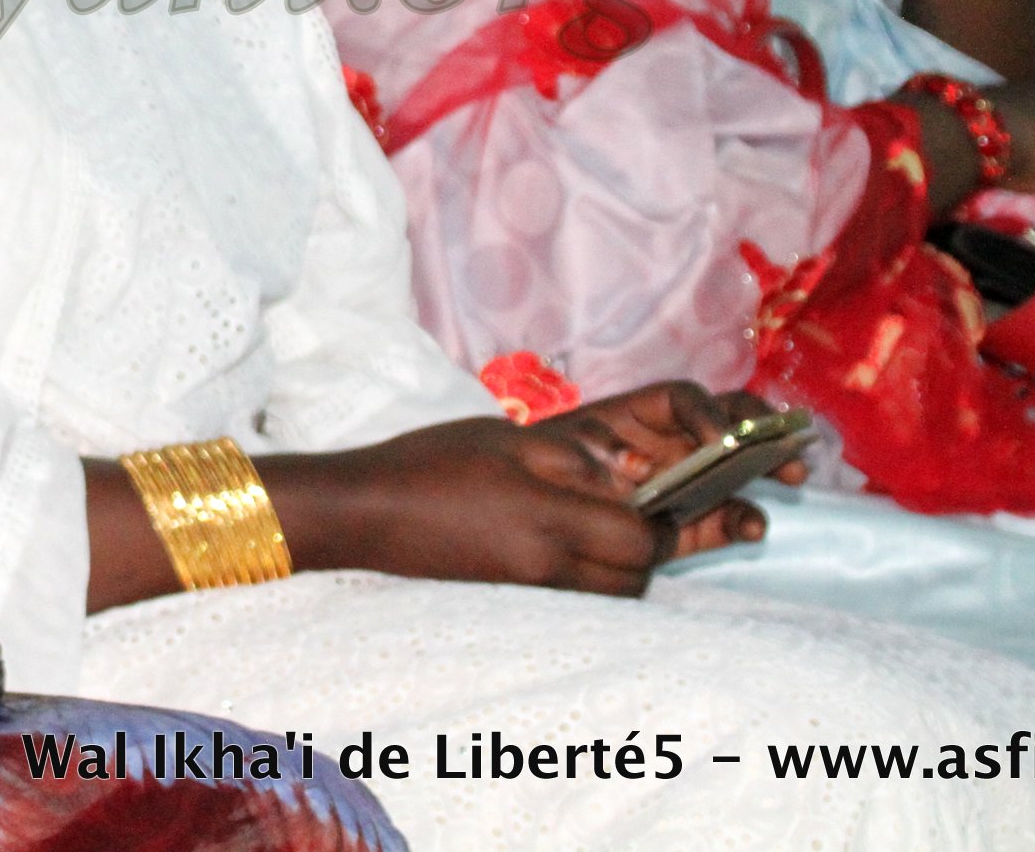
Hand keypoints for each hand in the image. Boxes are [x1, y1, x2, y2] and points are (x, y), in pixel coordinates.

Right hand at [269, 410, 665, 596]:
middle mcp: (548, 567)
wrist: (368, 511)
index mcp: (551, 521)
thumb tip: (630, 469)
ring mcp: (530, 589)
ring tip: (603, 524)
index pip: (642, 541)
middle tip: (639, 511)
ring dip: (622, 566)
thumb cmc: (433, 462)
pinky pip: (576, 594)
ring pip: (609, 594)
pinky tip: (566, 537)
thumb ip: (574, 456)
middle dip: (649, 550)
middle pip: (635, 581)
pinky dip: (588, 573)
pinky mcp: (514, 596)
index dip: (665, 521)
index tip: (666, 493)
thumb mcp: (507, 439)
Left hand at [544, 382, 797, 558]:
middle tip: (787, 449)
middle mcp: (668, 442)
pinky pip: (723, 519)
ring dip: (766, 468)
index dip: (706, 413)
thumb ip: (597, 454)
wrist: (523, 514)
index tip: (719, 440)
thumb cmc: (539, 468)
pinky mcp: (687, 525)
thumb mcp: (558, 451)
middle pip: (727, 421)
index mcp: (638, 415)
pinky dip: (741, 521)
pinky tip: (751, 528)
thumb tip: (641, 469)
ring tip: (792, 477)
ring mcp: (683, 482)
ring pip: (735, 467)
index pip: (683, 400)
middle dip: (760, 429)